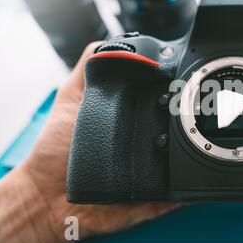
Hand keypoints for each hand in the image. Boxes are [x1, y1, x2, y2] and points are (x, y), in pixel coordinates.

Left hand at [0, 43, 178, 242]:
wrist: (46, 198)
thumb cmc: (56, 148)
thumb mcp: (70, 97)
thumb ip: (89, 68)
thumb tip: (118, 44)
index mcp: (133, 118)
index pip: (162, 100)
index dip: (175, 90)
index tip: (187, 79)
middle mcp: (145, 142)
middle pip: (178, 128)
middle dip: (188, 120)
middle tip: (195, 111)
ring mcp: (151, 171)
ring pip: (182, 159)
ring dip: (189, 152)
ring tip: (192, 141)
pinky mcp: (151, 197)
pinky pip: (177, 193)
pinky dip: (188, 187)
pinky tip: (194, 176)